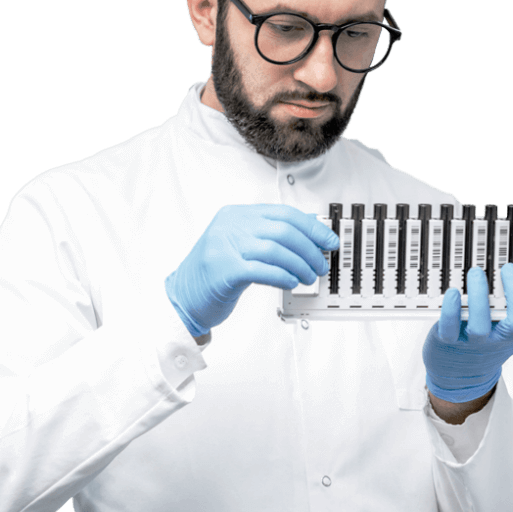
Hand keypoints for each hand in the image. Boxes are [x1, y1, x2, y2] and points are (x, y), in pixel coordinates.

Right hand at [164, 204, 338, 335]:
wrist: (183, 297)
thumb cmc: (215, 275)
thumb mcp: (241, 247)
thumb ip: (269, 238)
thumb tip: (310, 235)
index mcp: (236, 215)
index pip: (283, 214)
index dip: (312, 228)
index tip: (329, 242)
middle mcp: (230, 226)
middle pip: (283, 231)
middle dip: (309, 250)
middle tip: (320, 266)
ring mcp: (225, 246)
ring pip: (276, 249)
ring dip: (300, 265)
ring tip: (307, 277)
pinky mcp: (224, 270)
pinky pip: (263, 270)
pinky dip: (283, 276)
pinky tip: (291, 282)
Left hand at [422, 263, 512, 403]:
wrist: (457, 374)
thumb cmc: (486, 342)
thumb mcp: (507, 332)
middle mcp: (500, 339)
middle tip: (508, 269)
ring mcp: (475, 342)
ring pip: (480, 326)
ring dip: (478, 296)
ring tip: (476, 273)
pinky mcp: (449, 341)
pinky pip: (449, 328)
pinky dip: (450, 310)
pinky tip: (453, 293)